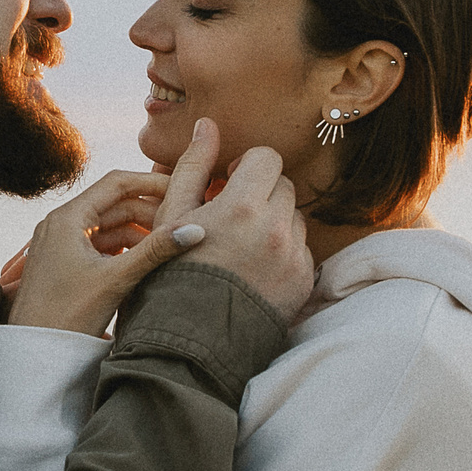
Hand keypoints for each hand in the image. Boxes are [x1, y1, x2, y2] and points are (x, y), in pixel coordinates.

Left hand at [2, 122, 218, 335]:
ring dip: (140, 234)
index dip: (152, 183)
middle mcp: (61, 223)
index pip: (117, 183)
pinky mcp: (65, 263)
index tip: (183, 189)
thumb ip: (156, 251)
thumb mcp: (116, 279)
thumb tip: (196, 229)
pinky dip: (125, 250)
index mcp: (68, 217)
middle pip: (115, 204)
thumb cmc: (65, 316)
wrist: (33, 353)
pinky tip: (147, 263)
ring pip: (110, 227)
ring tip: (170, 247)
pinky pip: (101, 246)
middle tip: (183, 223)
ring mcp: (61, 243)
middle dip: (150, 213)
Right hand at [173, 128, 314, 324]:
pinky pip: (301, 251)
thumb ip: (192, 166)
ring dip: (273, 223)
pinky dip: (282, 253)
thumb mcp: (170, 217)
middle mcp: (277, 229)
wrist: (186, 344)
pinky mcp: (303, 283)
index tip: (227, 184)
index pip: (267, 158)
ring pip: (294, 218)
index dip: (246, 167)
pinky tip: (252, 270)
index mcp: (244, 206)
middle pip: (283, 186)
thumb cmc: (168, 275)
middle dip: (260, 194)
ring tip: (241, 247)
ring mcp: (294, 258)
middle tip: (231, 217)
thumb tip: (207, 125)